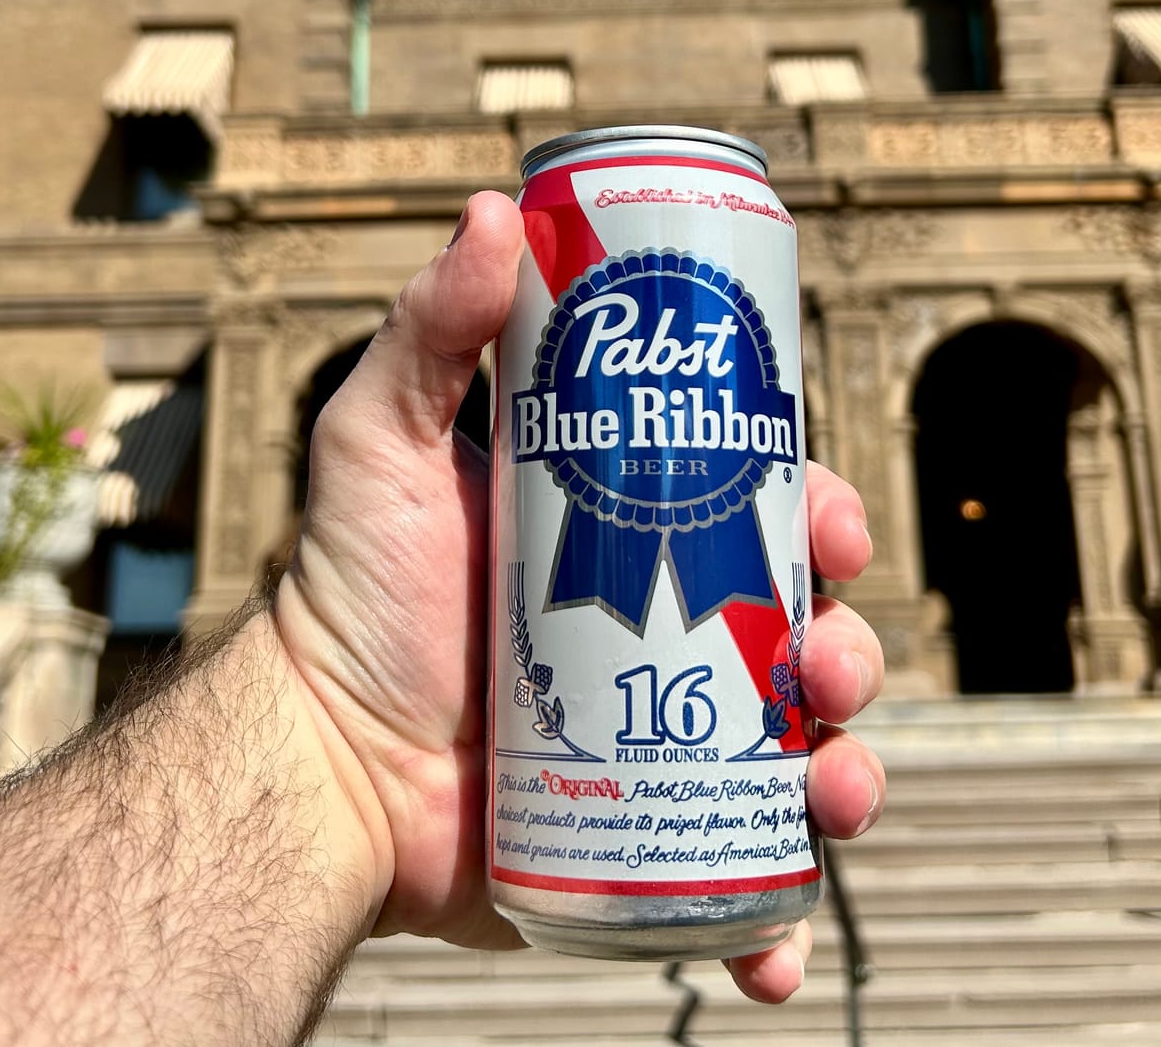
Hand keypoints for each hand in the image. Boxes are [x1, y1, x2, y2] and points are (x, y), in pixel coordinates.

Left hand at [274, 190, 888, 1001]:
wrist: (309, 767)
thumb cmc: (344, 595)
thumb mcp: (380, 441)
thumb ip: (430, 329)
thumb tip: (497, 209)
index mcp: (635, 542)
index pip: (760, 515)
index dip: (818, 513)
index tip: (828, 522)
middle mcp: (664, 640)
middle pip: (804, 635)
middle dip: (851, 646)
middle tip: (826, 658)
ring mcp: (662, 748)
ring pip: (800, 758)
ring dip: (849, 773)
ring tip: (830, 786)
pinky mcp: (642, 848)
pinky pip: (738, 885)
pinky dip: (776, 921)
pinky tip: (773, 951)